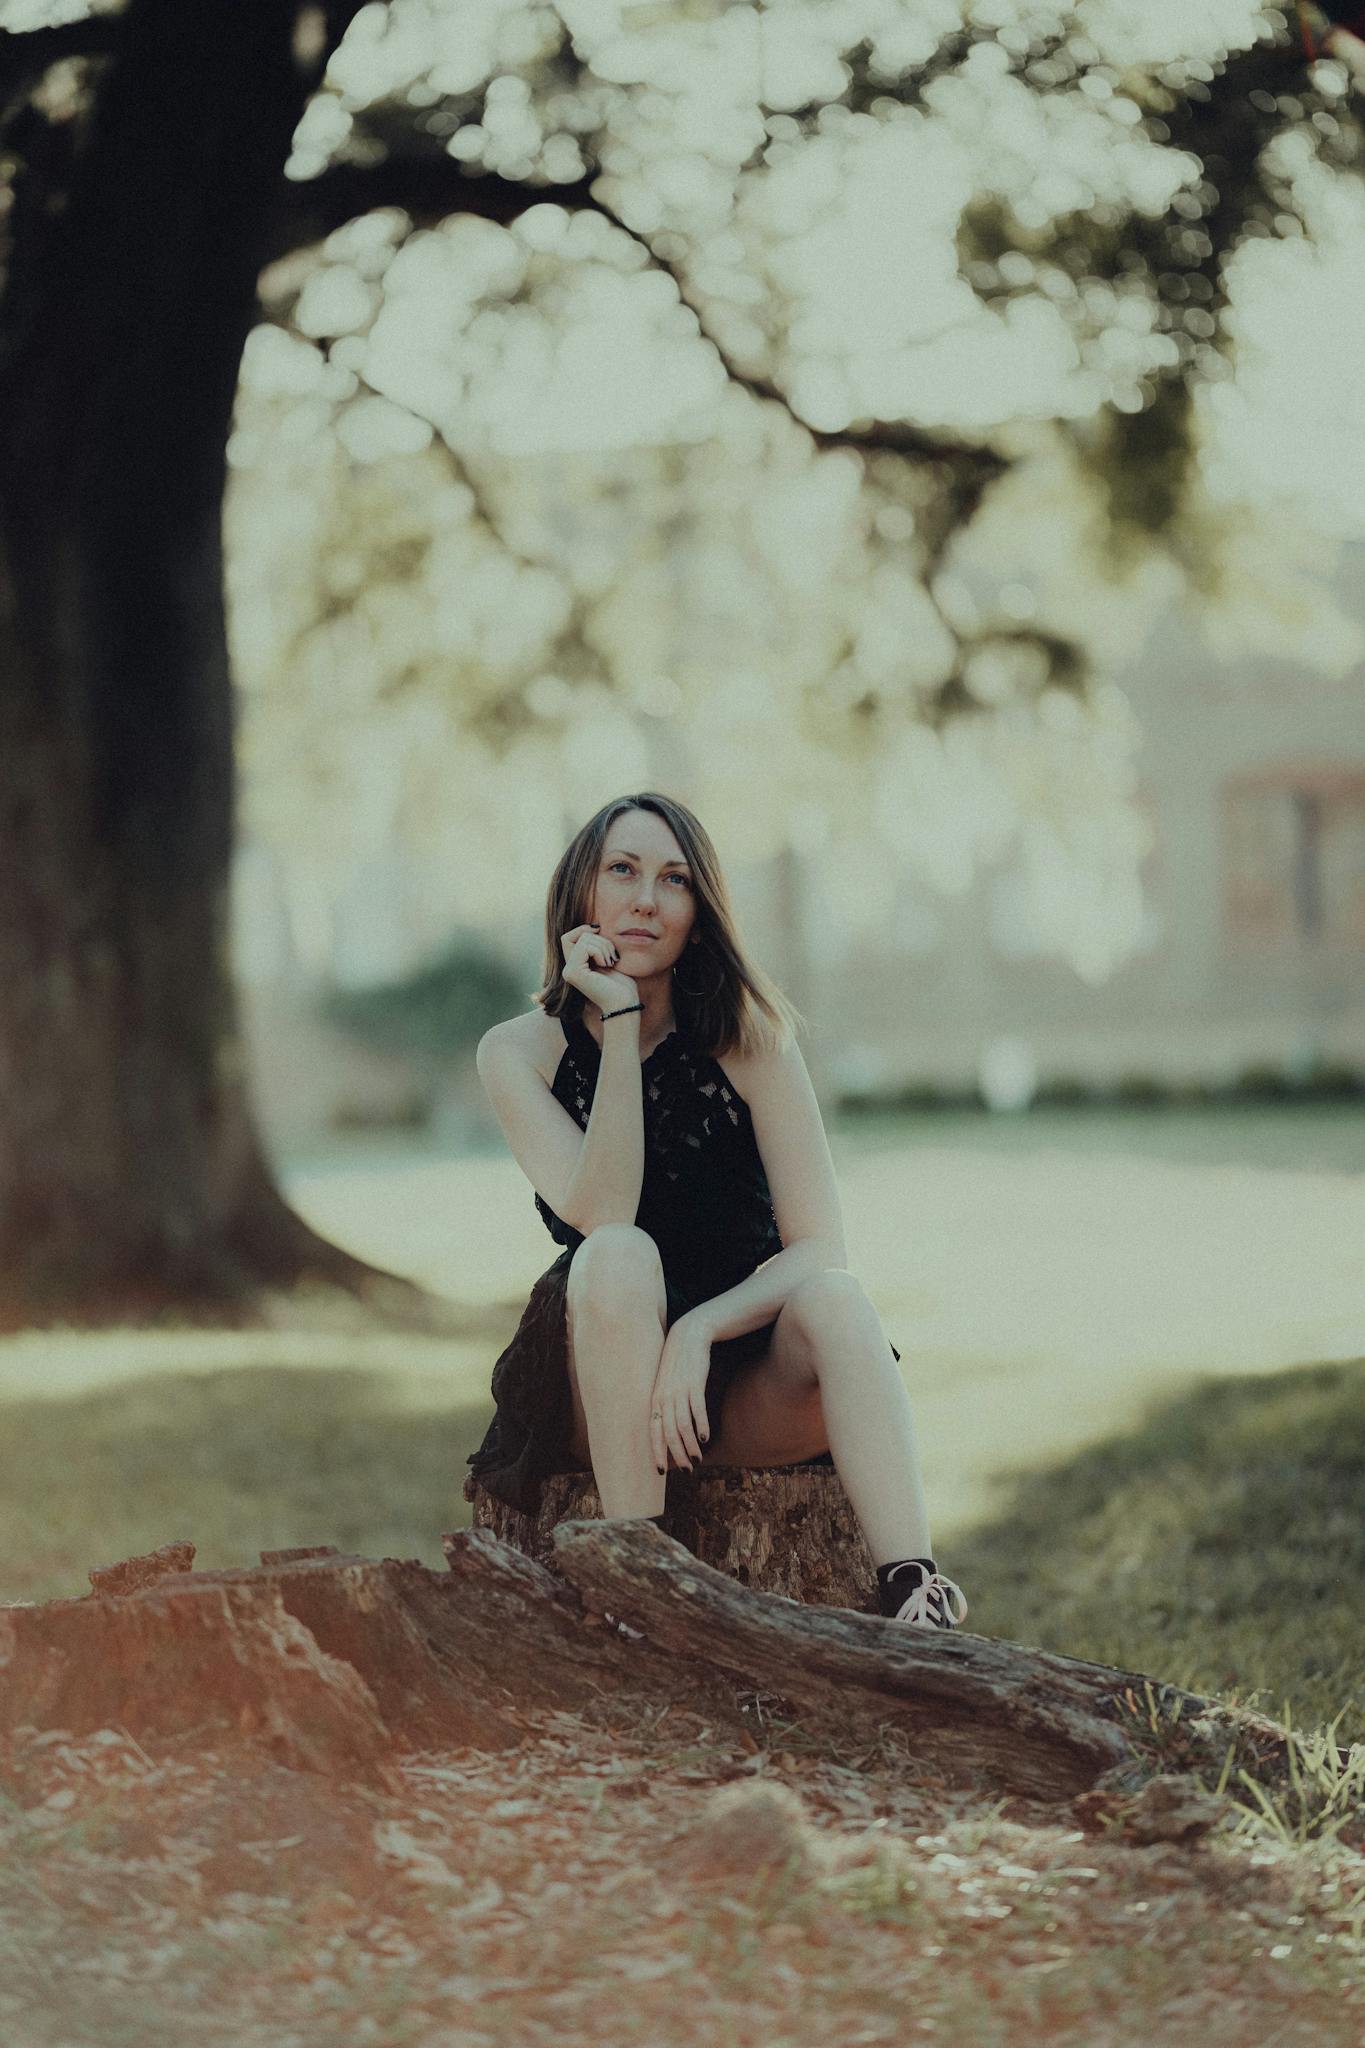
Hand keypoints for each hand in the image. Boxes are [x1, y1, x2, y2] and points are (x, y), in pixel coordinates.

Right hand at [559, 922, 639, 1013]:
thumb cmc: (621, 983)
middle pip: (579, 935)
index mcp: (574, 966)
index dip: (583, 929)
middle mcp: (568, 969)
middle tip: (612, 957)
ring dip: (604, 946)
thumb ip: (596, 944)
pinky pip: (585, 947)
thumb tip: (593, 927)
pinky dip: (600, 952)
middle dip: (601, 940)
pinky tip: (606, 965)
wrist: (624, 1002)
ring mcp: (569, 971)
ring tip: (611, 962)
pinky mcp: (573, 972)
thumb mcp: (607, 958)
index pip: (568, 937)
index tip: (599, 931)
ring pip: (584, 939)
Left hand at [649, 1311, 712, 1471]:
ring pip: (682, 1425)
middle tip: (686, 1471)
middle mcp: (664, 1397)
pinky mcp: (694, 1383)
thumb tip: (669, 1429)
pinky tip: (704, 1438)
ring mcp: (678, 1390)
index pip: (653, 1431)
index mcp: (655, 1400)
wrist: (688, 1335)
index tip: (660, 1472)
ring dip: (690, 1446)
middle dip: (676, 1455)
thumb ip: (665, 1405)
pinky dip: (700, 1425)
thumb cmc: (677, 1364)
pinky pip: (696, 1409)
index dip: (656, 1452)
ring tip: (697, 1460)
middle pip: (668, 1433)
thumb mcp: (666, 1384)